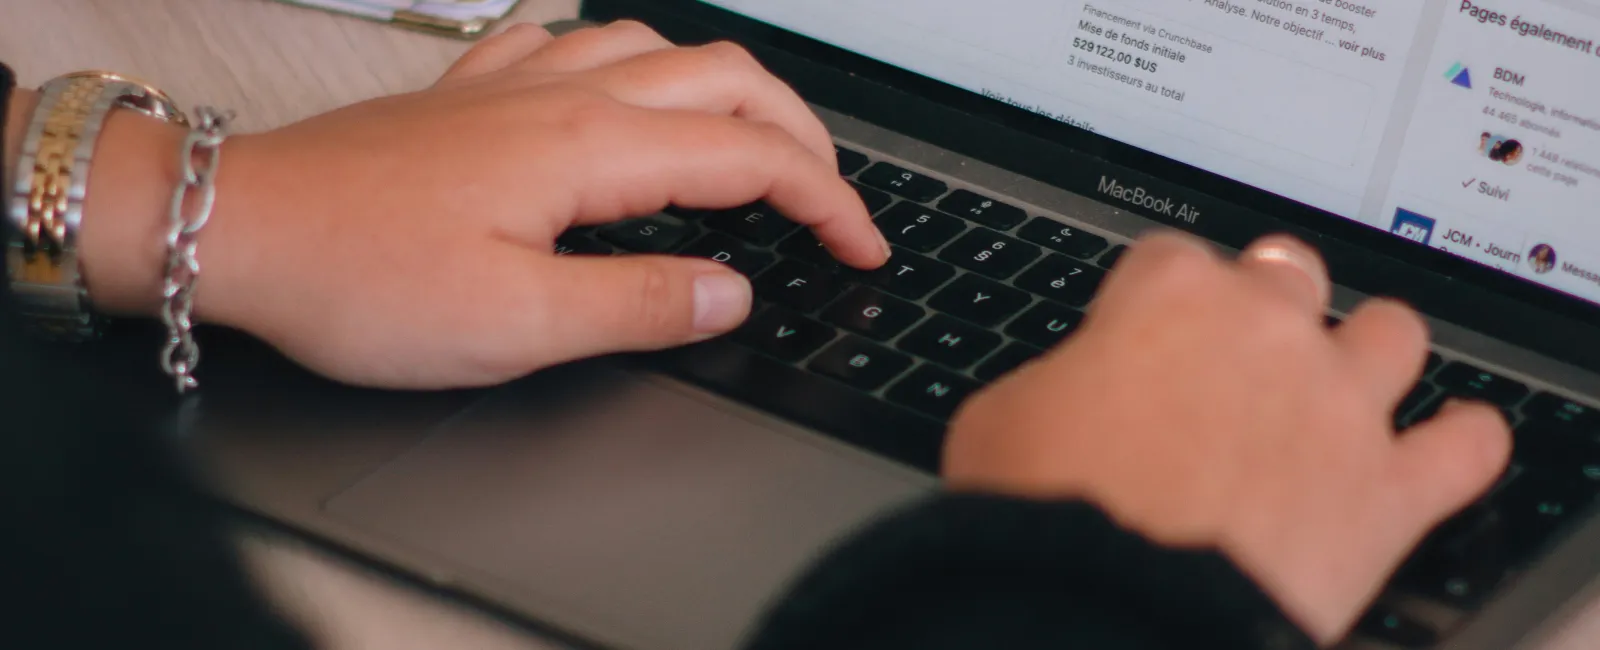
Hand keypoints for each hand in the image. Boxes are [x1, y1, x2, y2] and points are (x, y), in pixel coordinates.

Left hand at [75, 21, 887, 387]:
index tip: (861, 249)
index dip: (827, 204)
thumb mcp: (518, 325)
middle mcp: (563, 95)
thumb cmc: (360, 277)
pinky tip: (616, 88)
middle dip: (802, 134)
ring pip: (658, 47)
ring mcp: (515, 84)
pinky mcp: (471, 95)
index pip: (753, 157)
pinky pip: (571, 41)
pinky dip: (627, 62)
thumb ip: (641, 304)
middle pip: (727, 77)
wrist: (237, 227)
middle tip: (828, 198)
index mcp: (592, 147)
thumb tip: (729, 292)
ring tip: (751, 141)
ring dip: (726, 89)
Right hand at [944, 232, 1511, 643]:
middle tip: (1242, 345)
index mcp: (1168, 295)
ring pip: (1394, 332)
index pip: (1172, 256)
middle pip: (1290, 271)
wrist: (1107, 603)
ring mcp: (1339, 404)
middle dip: (1268, 298)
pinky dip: (1462, 442)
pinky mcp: (1389, 490)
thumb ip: (1057, 380)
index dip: (1154, 298)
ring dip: (1370, 349)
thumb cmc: (1042, 509)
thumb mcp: (1001, 417)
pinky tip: (1444, 446)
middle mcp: (1266, 329)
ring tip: (1347, 380)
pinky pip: (1467, 446)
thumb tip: (1071, 393)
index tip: (1144, 334)